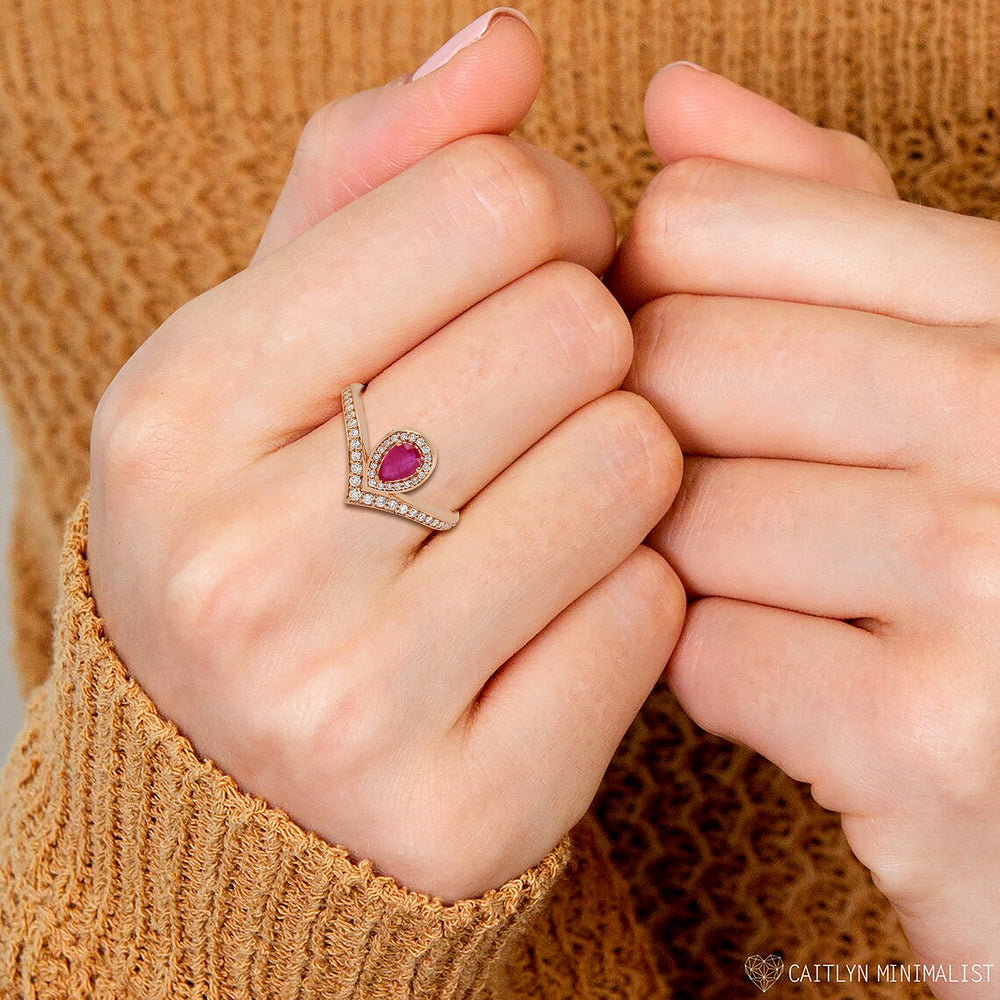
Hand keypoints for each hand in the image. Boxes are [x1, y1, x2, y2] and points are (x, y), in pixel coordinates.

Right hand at [87, 15, 684, 901]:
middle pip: (572, 331)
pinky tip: (557, 614)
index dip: (552, 216)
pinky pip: (648, 618)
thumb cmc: (280, 520)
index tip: (540, 268)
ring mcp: (342, 704)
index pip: (482, 201)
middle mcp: (239, 564)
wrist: (251, 765)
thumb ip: (375, 176)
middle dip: (591, 347)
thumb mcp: (275, 339)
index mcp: (180, 411)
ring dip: (624, 467)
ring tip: (545, 502)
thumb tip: (505, 43)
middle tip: (541, 401)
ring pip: (629, 468)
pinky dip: (629, 594)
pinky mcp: (457, 808)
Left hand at [614, 65, 999, 992]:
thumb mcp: (938, 351)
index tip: (670, 358)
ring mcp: (997, 582)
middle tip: (710, 487)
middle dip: (653, 431)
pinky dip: (707, 668)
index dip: (647, 298)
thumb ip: (821, 223)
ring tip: (753, 582)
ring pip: (680, 511)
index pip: (707, 221)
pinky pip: (709, 654)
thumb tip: (679, 99)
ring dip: (675, 557)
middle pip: (675, 362)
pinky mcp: (936, 745)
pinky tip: (781, 676)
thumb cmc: (989, 545)